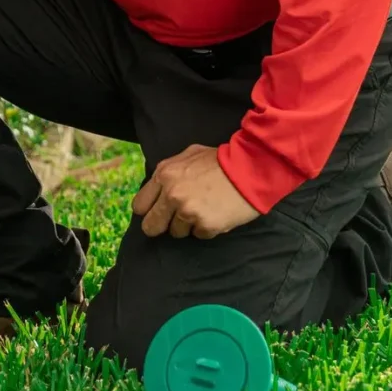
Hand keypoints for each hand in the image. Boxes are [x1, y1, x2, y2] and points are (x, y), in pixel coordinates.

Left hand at [131, 144, 259, 239]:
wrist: (251, 167)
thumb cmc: (222, 160)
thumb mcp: (190, 155)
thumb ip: (170, 170)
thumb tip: (160, 185)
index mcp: (164, 175)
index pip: (140, 205)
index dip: (149, 211)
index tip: (158, 212)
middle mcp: (171, 194)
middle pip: (151, 226)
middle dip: (161, 226)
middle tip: (176, 221)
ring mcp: (187, 211)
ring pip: (176, 233)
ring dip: (189, 226)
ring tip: (205, 210)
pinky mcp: (205, 225)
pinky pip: (199, 235)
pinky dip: (207, 228)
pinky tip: (217, 214)